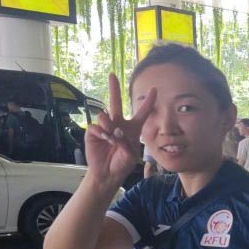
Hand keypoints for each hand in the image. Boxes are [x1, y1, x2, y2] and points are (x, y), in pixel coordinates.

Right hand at [85, 73, 155, 187]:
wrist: (107, 173)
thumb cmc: (122, 164)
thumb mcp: (130, 155)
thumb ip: (125, 142)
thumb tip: (114, 131)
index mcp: (132, 129)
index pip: (141, 113)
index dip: (148, 102)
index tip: (155, 89)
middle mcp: (118, 124)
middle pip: (116, 103)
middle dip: (114, 88)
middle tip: (112, 75)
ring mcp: (105, 127)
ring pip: (105, 115)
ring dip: (109, 125)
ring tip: (112, 138)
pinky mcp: (93, 132)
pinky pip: (96, 126)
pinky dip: (101, 133)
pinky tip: (105, 140)